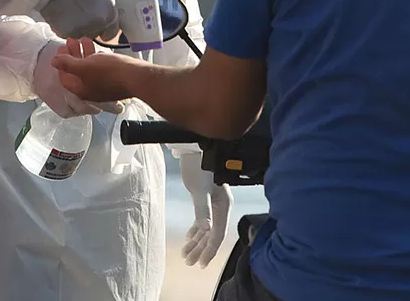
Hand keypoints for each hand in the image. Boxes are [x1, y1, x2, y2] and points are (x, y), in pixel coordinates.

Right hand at [40, 0, 134, 38]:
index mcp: (109, 14)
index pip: (113, 30)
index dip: (108, 24)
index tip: (101, 16)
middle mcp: (97, 25)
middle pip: (98, 33)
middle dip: (94, 25)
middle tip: (85, 11)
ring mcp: (80, 30)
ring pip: (83, 35)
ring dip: (81, 27)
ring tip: (73, 11)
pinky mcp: (64, 32)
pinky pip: (69, 34)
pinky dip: (67, 27)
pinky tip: (64, 14)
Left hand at [52, 44, 141, 102]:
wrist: (137, 77)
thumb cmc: (110, 72)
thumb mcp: (85, 66)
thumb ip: (68, 64)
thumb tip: (53, 62)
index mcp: (81, 90)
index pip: (64, 77)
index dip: (60, 62)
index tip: (61, 49)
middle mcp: (90, 91)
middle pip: (76, 72)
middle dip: (72, 55)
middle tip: (70, 40)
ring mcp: (102, 86)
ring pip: (88, 68)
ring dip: (83, 53)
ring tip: (83, 39)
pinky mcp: (112, 80)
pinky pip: (99, 68)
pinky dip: (95, 57)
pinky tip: (96, 48)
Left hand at [178, 153, 231, 267]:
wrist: (193, 146)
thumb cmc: (199, 164)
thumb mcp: (199, 188)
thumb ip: (203, 209)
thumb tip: (205, 229)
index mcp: (223, 205)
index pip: (217, 235)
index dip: (209, 251)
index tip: (200, 264)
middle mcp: (220, 206)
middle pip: (211, 234)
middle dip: (201, 250)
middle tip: (189, 262)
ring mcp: (213, 203)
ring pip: (206, 229)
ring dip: (197, 242)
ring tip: (186, 255)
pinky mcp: (204, 198)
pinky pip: (202, 220)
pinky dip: (196, 230)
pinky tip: (190, 238)